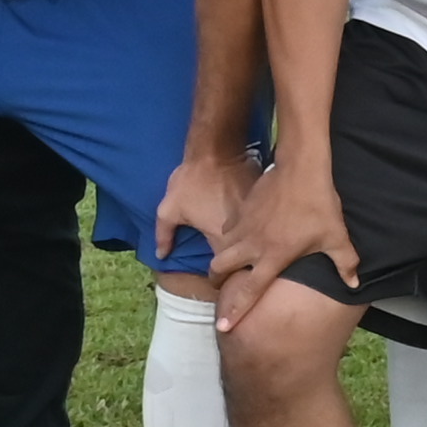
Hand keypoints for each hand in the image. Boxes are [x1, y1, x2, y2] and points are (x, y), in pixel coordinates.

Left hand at [154, 146, 256, 269]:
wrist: (217, 149)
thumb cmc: (191, 180)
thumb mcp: (169, 208)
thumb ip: (164, 235)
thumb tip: (161, 254)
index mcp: (221, 240)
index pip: (226, 271)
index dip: (222, 276)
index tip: (218, 277)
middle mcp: (243, 234)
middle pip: (246, 260)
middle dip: (241, 264)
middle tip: (234, 264)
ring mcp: (257, 220)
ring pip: (258, 242)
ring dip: (252, 246)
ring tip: (248, 247)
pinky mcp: (265, 205)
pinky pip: (263, 223)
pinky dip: (259, 227)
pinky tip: (257, 226)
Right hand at [209, 155, 356, 330]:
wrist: (301, 167)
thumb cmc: (319, 204)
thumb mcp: (335, 237)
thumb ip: (344, 263)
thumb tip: (354, 284)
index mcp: (272, 257)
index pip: (249, 291)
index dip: (235, 311)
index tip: (223, 327)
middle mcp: (252, 245)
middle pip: (220, 269)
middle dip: (216, 281)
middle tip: (220, 286)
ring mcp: (244, 225)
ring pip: (221, 248)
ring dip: (221, 258)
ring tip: (227, 263)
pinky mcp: (242, 209)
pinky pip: (227, 227)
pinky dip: (229, 235)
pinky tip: (239, 235)